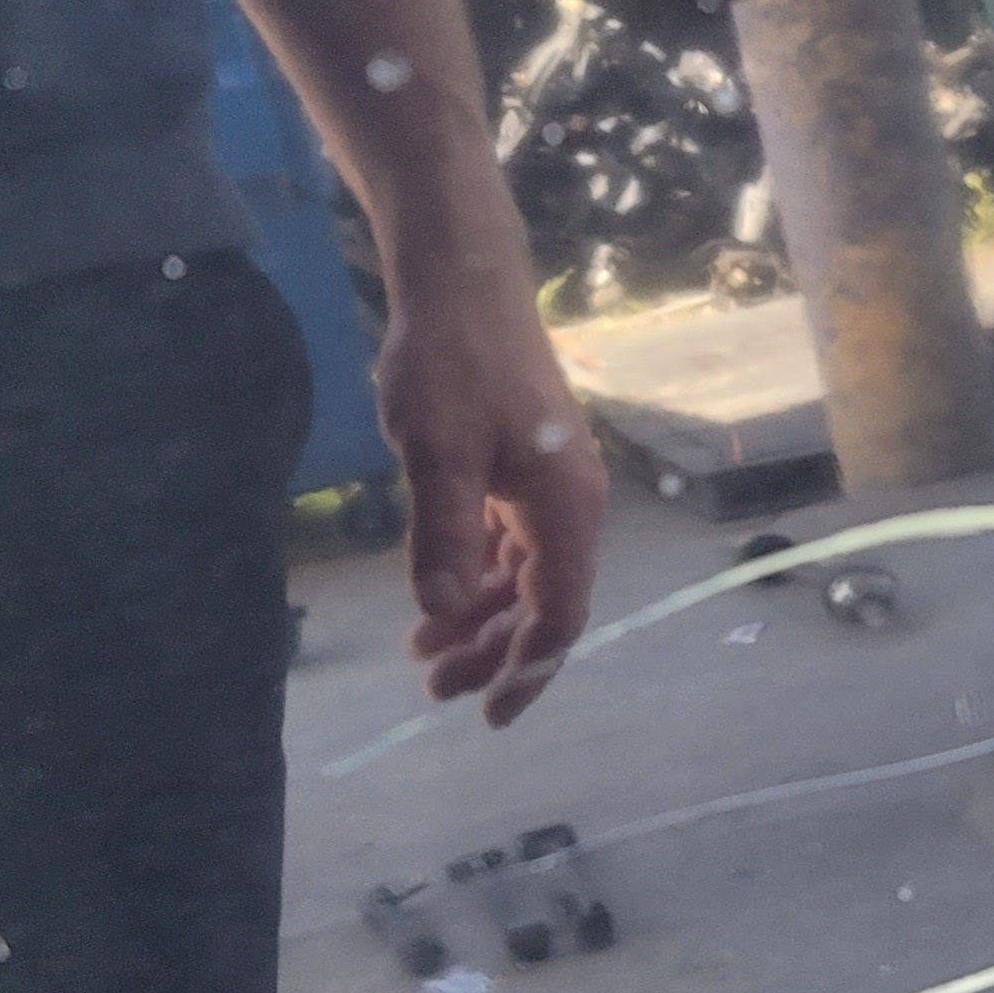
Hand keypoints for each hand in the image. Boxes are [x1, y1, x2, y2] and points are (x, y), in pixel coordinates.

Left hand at [380, 244, 605, 729]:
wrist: (462, 278)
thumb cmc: (451, 360)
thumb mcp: (436, 450)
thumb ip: (442, 533)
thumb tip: (441, 610)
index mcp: (565, 509)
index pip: (558, 614)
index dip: (526, 670)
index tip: (487, 714)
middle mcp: (570, 505)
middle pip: (542, 604)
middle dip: (492, 652)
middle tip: (432, 686)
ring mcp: (547, 485)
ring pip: (523, 576)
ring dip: (479, 617)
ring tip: (423, 647)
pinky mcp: (521, 466)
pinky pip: (508, 544)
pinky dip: (476, 575)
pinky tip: (438, 592)